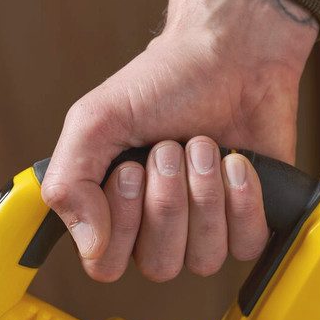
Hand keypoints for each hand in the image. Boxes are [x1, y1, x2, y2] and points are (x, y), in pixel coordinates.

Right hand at [42, 0, 316, 280]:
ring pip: (204, 258)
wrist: (231, 54)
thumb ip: (70, 183)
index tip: (130, 170)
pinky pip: (246, 244)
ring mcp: (206, 227)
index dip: (121, 224)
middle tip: (170, 148)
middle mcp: (158, 228)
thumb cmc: (164, 82)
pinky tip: (236, 161)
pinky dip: (243, 199)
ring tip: (205, 145)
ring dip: (205, 193)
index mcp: (113, 209)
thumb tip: (89, 246)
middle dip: (168, 200)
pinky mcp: (249, 219)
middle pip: (160, 265)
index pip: (106, 264)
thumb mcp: (95, 121)